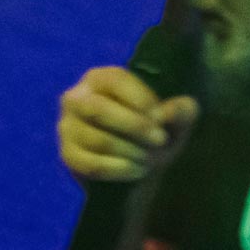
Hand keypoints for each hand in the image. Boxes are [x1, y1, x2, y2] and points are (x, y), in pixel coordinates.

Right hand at [58, 66, 198, 186]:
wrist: (139, 169)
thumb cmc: (157, 133)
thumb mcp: (177, 121)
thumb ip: (182, 110)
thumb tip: (167, 112)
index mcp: (100, 78)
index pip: (116, 81)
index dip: (141, 98)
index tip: (162, 118)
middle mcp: (76, 97)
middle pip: (99, 109)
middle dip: (134, 126)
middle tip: (161, 141)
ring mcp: (67, 127)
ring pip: (96, 139)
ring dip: (129, 151)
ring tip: (151, 159)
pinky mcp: (68, 155)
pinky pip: (89, 164)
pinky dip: (118, 169)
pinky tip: (138, 171)